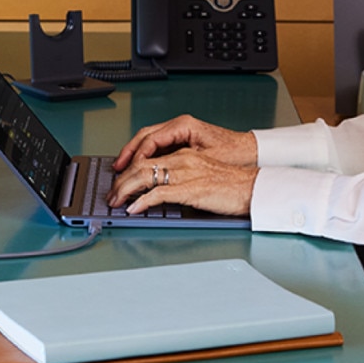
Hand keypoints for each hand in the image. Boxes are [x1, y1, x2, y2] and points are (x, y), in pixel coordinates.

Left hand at [107, 148, 257, 217]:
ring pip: (145, 175)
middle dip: (120, 181)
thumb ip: (181, 178)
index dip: (128, 170)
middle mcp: (182, 159)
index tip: (118, 182)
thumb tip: (159, 191)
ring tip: (116, 202)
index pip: (148, 157)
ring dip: (125, 190)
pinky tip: (134, 208)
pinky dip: (143, 201)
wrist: (251, 187)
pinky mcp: (191, 188)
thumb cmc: (231, 184)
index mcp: (184, 154)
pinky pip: (159, 193)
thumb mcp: (202, 174)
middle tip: (111, 195)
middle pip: (141, 165)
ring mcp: (186, 173)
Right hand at [112, 115, 256, 171]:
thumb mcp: (204, 160)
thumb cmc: (233, 153)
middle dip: (128, 154)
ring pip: (148, 140)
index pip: (151, 139)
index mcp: (183, 125)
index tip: (128, 171)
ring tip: (122, 169)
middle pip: (144, 136)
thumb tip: (156, 173)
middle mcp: (179, 125)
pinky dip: (145, 156)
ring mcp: (179, 131)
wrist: (249, 152)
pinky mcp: (181, 139)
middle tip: (117, 170)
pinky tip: (138, 167)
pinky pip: (156, 146)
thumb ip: (179, 165)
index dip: (137, 157)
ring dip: (134, 155)